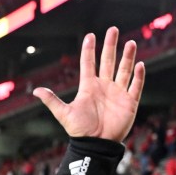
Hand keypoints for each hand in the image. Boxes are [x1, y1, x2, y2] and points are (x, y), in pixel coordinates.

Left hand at [33, 27, 144, 142]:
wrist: (96, 145)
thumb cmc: (80, 130)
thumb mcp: (64, 114)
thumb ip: (52, 100)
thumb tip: (35, 91)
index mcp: (88, 87)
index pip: (89, 63)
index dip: (89, 50)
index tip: (90, 35)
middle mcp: (104, 87)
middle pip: (108, 61)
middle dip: (110, 45)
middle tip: (113, 29)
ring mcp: (118, 93)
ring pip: (124, 70)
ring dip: (127, 57)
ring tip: (130, 42)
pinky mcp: (130, 102)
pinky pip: (135, 86)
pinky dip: (138, 76)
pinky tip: (140, 64)